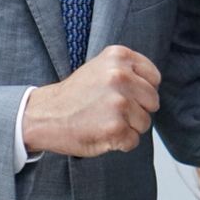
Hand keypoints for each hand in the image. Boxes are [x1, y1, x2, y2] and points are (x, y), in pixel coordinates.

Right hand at [23, 46, 160, 156]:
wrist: (45, 115)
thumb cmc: (74, 95)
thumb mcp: (101, 67)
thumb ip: (129, 70)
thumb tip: (153, 86)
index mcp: (119, 56)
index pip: (154, 78)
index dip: (142, 91)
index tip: (125, 95)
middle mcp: (121, 76)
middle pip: (153, 101)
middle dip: (138, 110)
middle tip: (112, 111)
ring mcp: (119, 103)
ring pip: (145, 123)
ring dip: (128, 128)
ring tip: (104, 120)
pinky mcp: (115, 128)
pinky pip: (133, 141)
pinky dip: (120, 143)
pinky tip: (101, 133)